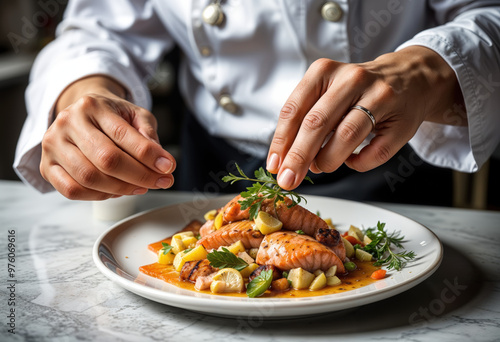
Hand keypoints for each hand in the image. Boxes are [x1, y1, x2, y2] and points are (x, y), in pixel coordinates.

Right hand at [40, 76, 175, 199]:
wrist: (83, 114)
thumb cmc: (113, 117)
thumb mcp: (136, 115)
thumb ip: (148, 134)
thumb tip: (161, 161)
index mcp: (92, 106)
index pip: (123, 135)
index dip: (148, 155)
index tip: (168, 167)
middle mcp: (68, 123)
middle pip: (107, 159)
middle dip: (140, 176)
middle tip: (160, 182)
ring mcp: (53, 145)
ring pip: (89, 178)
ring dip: (122, 189)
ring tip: (141, 187)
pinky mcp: (47, 166)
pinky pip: (72, 190)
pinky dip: (98, 196)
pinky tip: (115, 191)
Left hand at [267, 46, 465, 189]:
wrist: (411, 77)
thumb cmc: (358, 91)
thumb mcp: (326, 92)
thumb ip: (305, 119)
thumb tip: (287, 159)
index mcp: (325, 71)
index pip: (294, 109)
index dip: (281, 141)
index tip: (274, 165)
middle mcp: (352, 78)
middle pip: (317, 124)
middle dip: (298, 157)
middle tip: (288, 180)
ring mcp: (381, 96)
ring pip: (346, 136)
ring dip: (328, 161)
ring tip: (321, 167)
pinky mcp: (403, 119)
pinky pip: (375, 152)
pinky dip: (358, 164)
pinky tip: (351, 161)